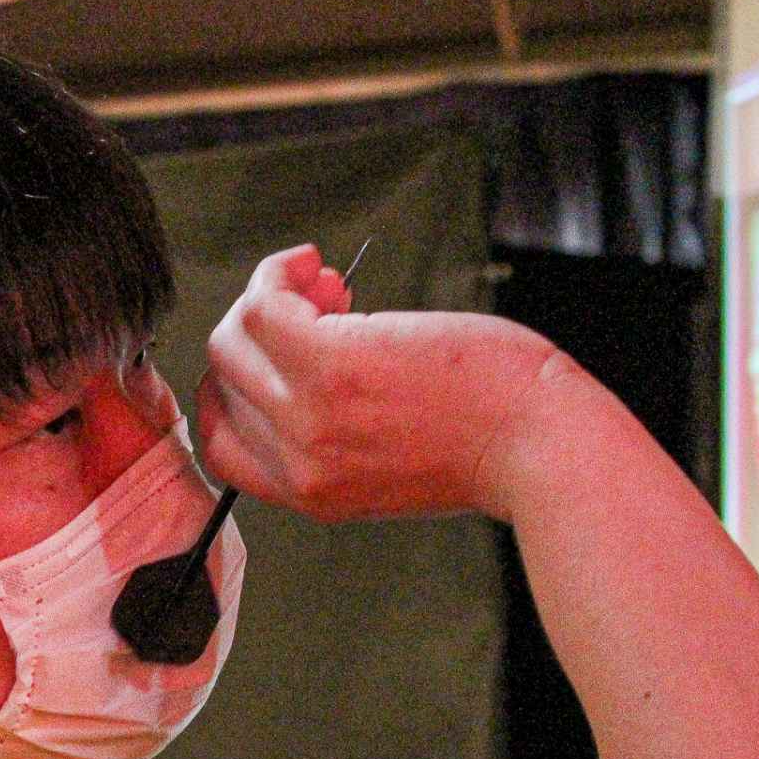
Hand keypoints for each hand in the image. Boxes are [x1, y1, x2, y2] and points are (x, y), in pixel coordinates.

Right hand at [197, 243, 595, 523]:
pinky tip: (317, 265)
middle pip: (221, 379)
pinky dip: (282, 271)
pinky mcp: (330, 363)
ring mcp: (308, 415)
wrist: (537, 445)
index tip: (277, 357)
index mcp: (310, 493)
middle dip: (261, 332)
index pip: (221, 443)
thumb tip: (306, 369)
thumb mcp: (390, 471)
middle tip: (318, 310)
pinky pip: (264, 304)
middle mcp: (298, 461)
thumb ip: (336, 440)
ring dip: (271, 295)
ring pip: (233, 337)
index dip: (239, 387)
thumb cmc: (491, 446)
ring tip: (330, 289)